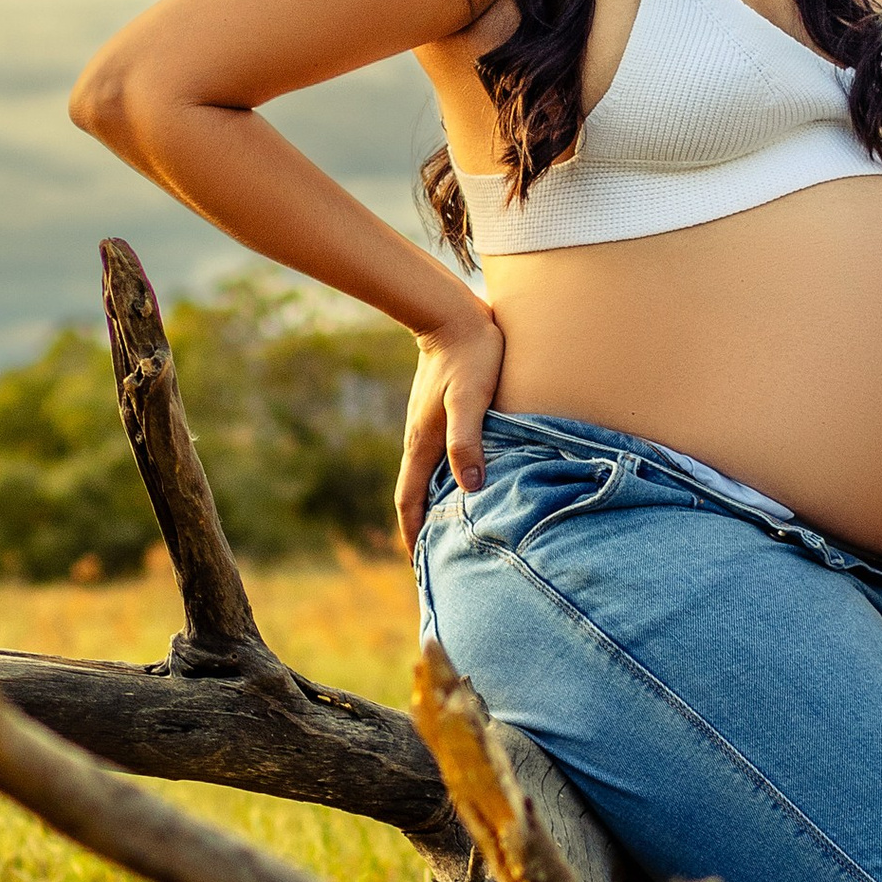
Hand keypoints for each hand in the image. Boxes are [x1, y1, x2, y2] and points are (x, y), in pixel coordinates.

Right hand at [395, 303, 506, 551]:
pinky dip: (442, 482)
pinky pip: (436, 460)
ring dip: (432, 506)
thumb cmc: (471, 356)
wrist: (453, 315)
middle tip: (433, 561)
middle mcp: (419, 439)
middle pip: (414, 494)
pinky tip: (459, 486)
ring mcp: (426, 426)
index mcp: (423, 443)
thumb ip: (467, 440)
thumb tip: (469, 486)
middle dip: (421, 528)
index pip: (410, 501)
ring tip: (448, 532)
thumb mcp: (471, 399)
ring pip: (425, 477)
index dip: (413, 534)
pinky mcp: (437, 415)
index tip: (418, 566)